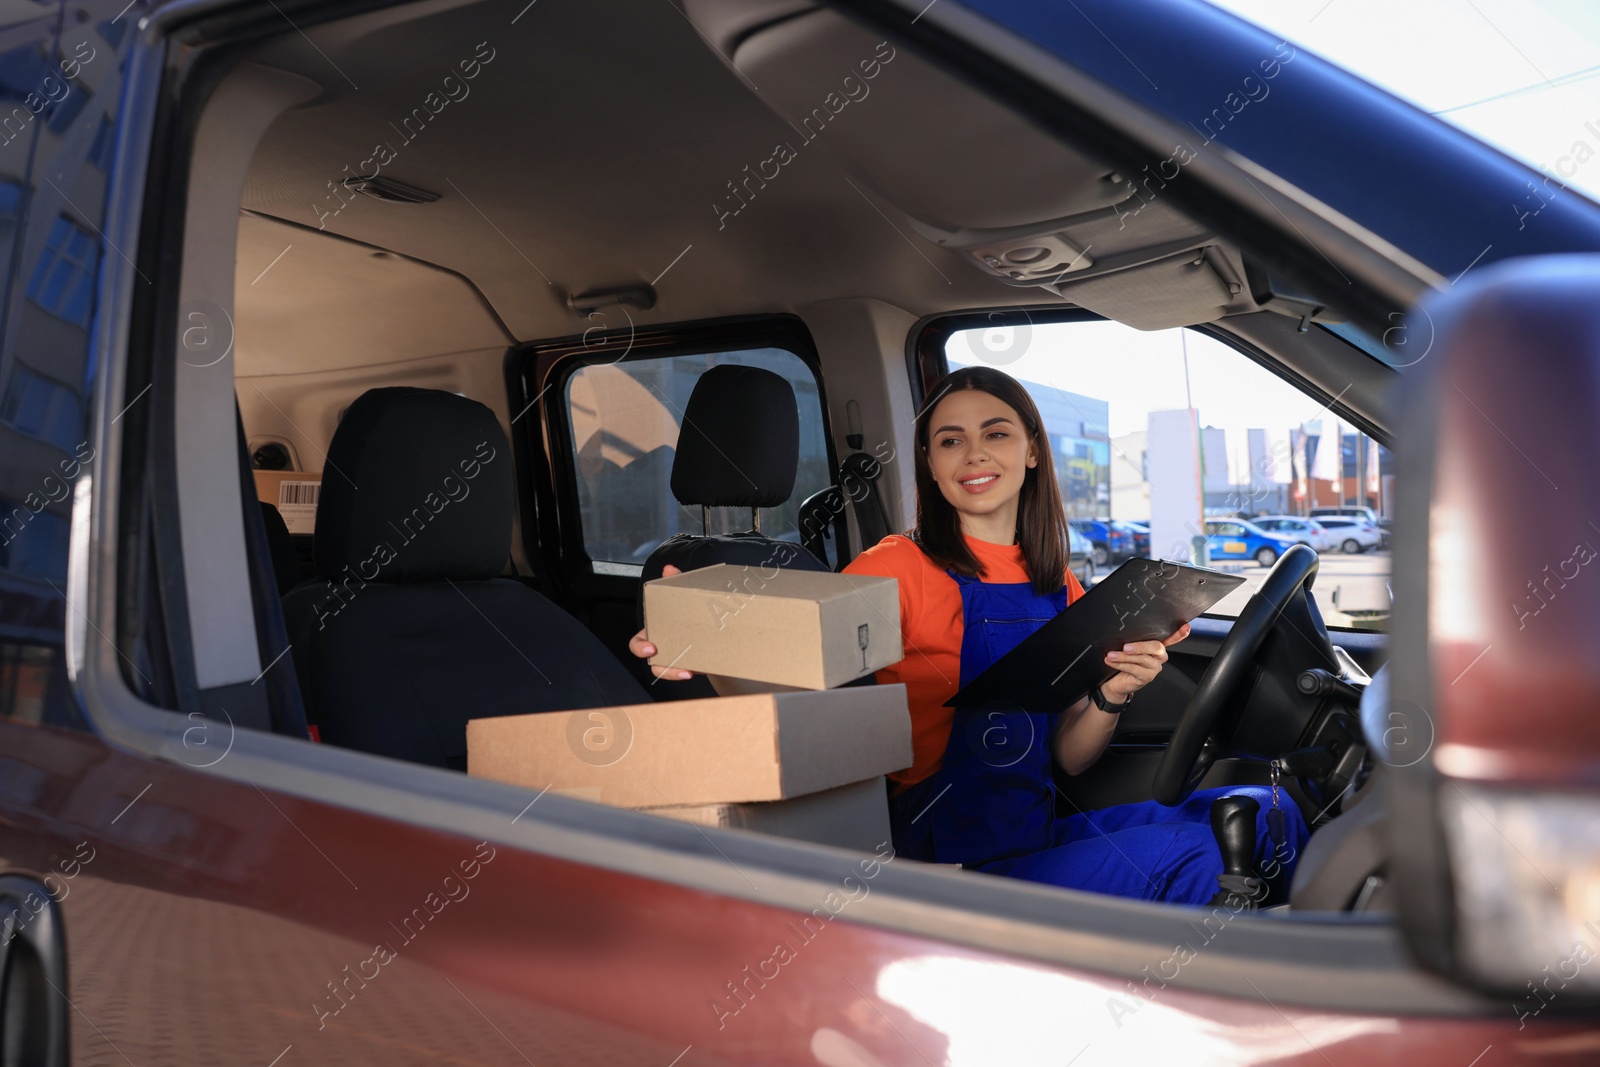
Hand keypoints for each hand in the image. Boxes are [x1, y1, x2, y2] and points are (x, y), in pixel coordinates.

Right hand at [629, 564, 694, 680]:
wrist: (712, 628)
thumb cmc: (688, 612)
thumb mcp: (682, 597)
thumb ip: (674, 583)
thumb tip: (669, 568)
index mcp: (655, 632)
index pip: (638, 643)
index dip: (640, 648)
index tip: (651, 648)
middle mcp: (663, 648)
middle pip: (653, 663)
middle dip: (661, 668)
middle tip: (674, 666)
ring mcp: (676, 659)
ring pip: (667, 672)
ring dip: (674, 674)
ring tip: (687, 672)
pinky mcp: (691, 665)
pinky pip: (684, 673)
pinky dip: (688, 672)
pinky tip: (696, 670)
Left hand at [1101, 623, 1190, 702]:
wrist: (1114, 683)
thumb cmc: (1121, 662)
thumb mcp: (1127, 649)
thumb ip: (1132, 640)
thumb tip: (1124, 631)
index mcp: (1156, 647)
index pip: (1170, 639)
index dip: (1179, 634)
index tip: (1186, 627)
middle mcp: (1158, 657)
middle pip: (1156, 647)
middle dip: (1140, 646)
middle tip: (1125, 647)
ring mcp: (1154, 668)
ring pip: (1143, 659)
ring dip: (1125, 656)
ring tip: (1111, 655)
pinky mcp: (1147, 677)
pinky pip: (1135, 668)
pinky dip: (1121, 664)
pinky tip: (1111, 661)